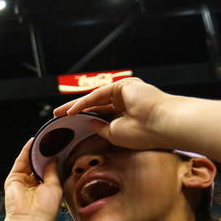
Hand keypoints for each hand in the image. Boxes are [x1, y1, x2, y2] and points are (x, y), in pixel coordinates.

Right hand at [3, 138, 61, 220]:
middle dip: (43, 154)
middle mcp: (32, 185)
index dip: (52, 160)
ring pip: (28, 162)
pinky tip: (32, 143)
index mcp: (44, 189)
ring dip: (35, 151)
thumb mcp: (55, 187)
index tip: (59, 149)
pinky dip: (25, 151)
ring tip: (44, 140)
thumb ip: (52, 171)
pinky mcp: (13, 178)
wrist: (30, 219)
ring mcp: (22, 181)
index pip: (47, 170)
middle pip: (37, 165)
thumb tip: (53, 159)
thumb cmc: (45, 210)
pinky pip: (20, 162)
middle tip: (52, 142)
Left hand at [53, 77, 176, 151]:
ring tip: (58, 113)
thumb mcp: (115, 134)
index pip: (100, 115)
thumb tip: (89, 123)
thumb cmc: (145, 133)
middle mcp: (126, 101)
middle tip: (57, 116)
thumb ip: (101, 128)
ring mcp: (125, 92)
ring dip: (75, 106)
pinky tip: (71, 112)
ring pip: (94, 99)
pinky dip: (84, 103)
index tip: (68, 126)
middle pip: (94, 105)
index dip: (83, 120)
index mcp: (127, 114)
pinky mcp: (122, 85)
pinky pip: (98, 95)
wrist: (163, 124)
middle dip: (75, 111)